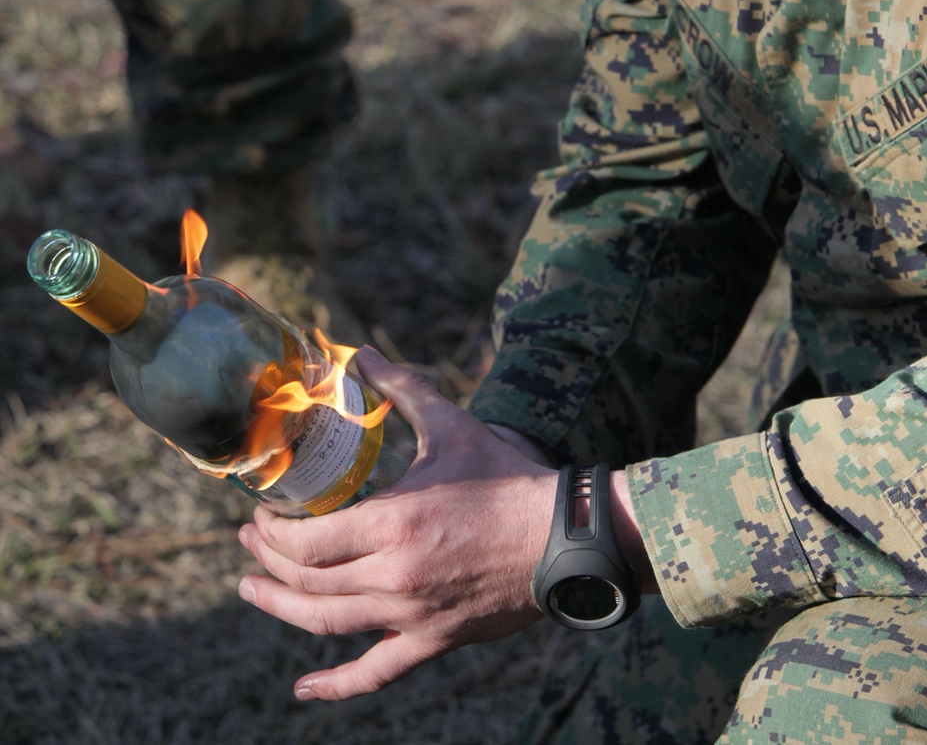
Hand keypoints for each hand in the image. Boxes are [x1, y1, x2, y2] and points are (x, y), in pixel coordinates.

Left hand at [237, 346, 558, 700]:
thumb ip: (402, 389)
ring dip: (280, 608)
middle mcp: (394, 574)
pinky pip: (375, 671)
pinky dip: (336, 685)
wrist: (561, 537)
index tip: (259, 515)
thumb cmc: (505, 478)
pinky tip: (306, 690)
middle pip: (308, 579)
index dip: (271, 532)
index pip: (307, 540)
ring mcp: (411, 614)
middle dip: (266, 561)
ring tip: (250, 592)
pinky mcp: (432, 640)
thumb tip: (362, 353)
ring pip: (326, 623)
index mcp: (393, 522)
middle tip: (248, 542)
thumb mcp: (450, 426)